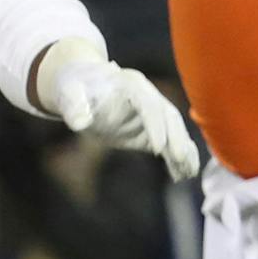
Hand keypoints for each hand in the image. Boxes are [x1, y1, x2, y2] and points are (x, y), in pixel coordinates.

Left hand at [37, 38, 200, 179]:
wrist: (82, 84)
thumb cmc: (74, 86)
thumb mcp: (68, 93)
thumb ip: (73, 107)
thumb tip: (79, 122)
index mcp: (130, 84)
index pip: (148, 104)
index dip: (154, 125)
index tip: (156, 148)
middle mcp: (147, 96)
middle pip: (168, 116)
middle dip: (176, 139)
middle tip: (179, 161)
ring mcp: (152, 112)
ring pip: (174, 130)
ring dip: (183, 150)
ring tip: (189, 172)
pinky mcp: (150, 128)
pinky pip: (169, 142)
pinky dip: (178, 157)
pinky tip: (184, 173)